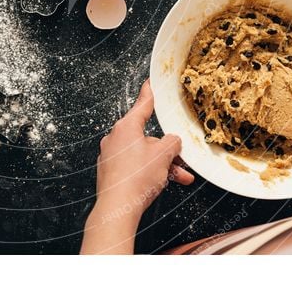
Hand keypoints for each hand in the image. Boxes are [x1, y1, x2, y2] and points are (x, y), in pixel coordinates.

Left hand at [80, 80, 193, 253]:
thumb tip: (172, 142)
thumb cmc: (136, 178)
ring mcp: (111, 156)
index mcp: (126, 127)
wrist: (118, 208)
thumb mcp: (164, 155)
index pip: (141, 105)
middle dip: (166, 149)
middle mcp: (115, 139)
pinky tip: (164, 183)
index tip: (149, 83)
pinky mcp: (111, 173)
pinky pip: (135, 167)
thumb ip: (172, 142)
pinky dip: (151, 173)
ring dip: (163, 165)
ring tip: (181, 177)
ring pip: (143, 155)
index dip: (149, 94)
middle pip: (147, 136)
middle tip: (181, 158)